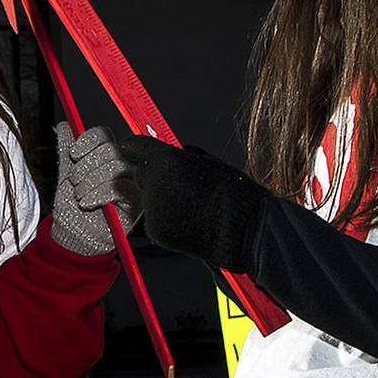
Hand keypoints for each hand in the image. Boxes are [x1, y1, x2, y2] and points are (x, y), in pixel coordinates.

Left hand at [51, 126, 138, 254]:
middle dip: (86, 165)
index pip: (104, 133)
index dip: (88, 140)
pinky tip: (87, 202)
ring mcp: (133, 183)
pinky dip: (98, 193)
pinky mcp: (137, 201)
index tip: (73, 154)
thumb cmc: (73, 207)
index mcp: (107, 155)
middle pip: (111, 149)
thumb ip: (67, 150)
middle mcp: (124, 166)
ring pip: (116, 166)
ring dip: (90, 180)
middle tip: (74, 181)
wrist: (74, 235)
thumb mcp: (66, 175)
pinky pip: (123, 187)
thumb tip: (65, 125)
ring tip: (79, 194)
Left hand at [107, 134, 270, 272]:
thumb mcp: (206, 161)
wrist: (243, 229)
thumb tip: (166, 154)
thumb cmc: (232, 193)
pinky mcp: (154, 230)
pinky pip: (153, 220)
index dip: (136, 149)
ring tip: (190, 207)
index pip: (134, 147)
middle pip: (140, 175)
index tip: (135, 151)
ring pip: (147, 199)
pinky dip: (166, 220)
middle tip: (178, 186)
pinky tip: (189, 220)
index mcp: (166, 160)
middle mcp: (154, 183)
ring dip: (161, 201)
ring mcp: (152, 209)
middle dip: (152, 178)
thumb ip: (178, 156)